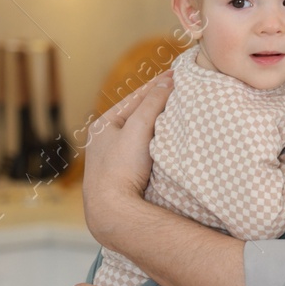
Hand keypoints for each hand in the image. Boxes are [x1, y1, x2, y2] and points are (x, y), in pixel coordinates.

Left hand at [83, 71, 172, 248]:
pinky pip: (145, 152)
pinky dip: (158, 142)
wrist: (113, 212)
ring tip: (179, 113)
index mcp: (103, 126)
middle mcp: (106, 141)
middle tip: (182, 90)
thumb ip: (152, 103)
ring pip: (142, 134)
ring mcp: (115, 160)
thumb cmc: (120, 169)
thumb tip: (167, 82)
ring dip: (160, 124)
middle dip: (159, 103)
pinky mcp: (126, 176)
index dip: (158, 84)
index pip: (135, 97)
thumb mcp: (137, 129)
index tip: (178, 73)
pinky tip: (170, 143)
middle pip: (139, 115)